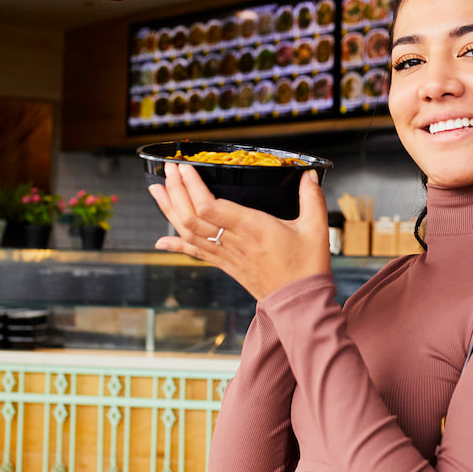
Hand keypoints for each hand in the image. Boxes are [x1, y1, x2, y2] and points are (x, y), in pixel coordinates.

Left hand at [147, 162, 331, 299]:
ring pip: (189, 232)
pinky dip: (176, 244)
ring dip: (170, 211)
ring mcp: (227, 255)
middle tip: (167, 170)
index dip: (192, 187)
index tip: (184, 168)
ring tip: (156, 190)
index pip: (210, 207)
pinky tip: (161, 239)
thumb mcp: (316, 228)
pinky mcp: (226, 265)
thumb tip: (310, 174)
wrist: (299, 304)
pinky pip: (196, 253)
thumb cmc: (307, 267)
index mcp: (253, 229)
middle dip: (176, 191)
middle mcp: (234, 242)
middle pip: (192, 216)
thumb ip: (312, 198)